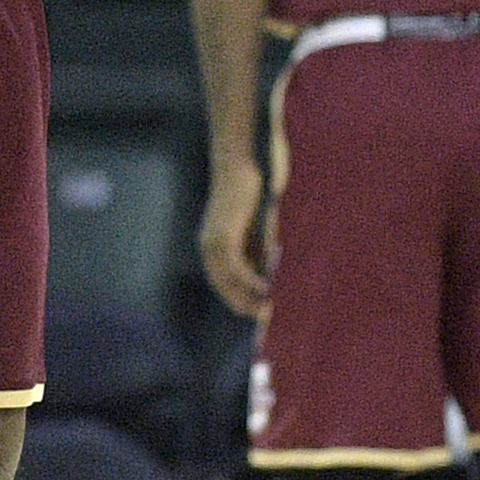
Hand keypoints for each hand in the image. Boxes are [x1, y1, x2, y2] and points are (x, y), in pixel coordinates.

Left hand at [199, 164, 273, 318]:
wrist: (242, 158)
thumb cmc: (253, 188)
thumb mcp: (259, 224)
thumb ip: (261, 247)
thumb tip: (270, 273)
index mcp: (214, 244)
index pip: (223, 283)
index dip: (238, 300)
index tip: (256, 315)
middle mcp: (209, 245)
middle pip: (222, 287)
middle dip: (243, 306)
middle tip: (264, 321)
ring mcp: (213, 240)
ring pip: (227, 281)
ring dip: (247, 297)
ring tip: (267, 310)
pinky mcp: (223, 233)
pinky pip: (235, 266)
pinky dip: (250, 280)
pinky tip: (266, 288)